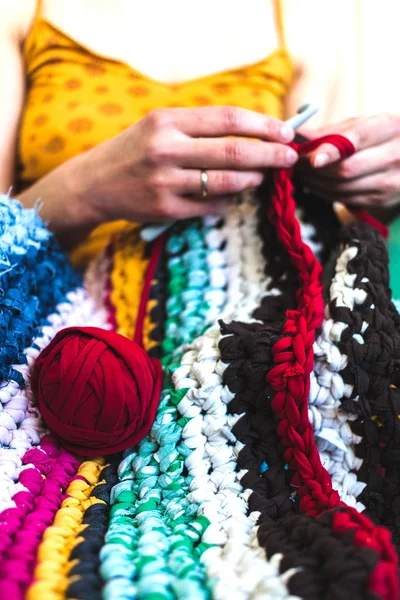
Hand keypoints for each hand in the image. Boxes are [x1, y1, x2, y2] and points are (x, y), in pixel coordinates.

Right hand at [74, 106, 297, 224]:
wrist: (94, 183)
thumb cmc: (134, 151)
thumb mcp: (159, 127)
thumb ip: (198, 127)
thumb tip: (250, 131)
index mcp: (168, 121)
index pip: (228, 119)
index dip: (263, 125)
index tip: (286, 131)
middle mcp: (166, 149)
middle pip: (235, 152)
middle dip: (270, 155)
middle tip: (291, 158)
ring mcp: (165, 182)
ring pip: (226, 182)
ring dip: (252, 180)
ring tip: (263, 176)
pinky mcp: (165, 209)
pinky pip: (211, 207)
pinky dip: (228, 201)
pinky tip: (232, 196)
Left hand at [297, 114, 399, 208]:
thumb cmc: (380, 137)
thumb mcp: (362, 125)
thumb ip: (331, 131)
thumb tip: (297, 135)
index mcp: (389, 127)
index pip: (357, 140)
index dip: (332, 151)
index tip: (313, 159)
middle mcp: (394, 155)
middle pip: (346, 169)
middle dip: (314, 169)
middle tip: (294, 165)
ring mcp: (390, 181)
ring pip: (342, 188)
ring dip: (315, 183)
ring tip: (300, 174)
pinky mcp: (381, 199)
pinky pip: (345, 199)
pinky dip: (324, 193)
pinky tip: (314, 185)